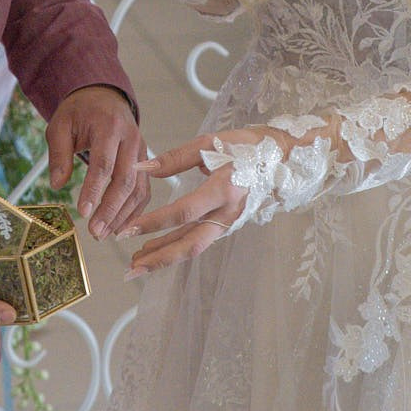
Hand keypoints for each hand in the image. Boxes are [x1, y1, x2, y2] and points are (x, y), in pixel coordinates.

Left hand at [44, 85, 148, 237]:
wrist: (104, 97)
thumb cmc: (81, 111)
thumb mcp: (60, 125)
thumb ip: (58, 154)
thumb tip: (57, 185)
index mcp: (109, 126)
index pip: (103, 163)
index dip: (94, 190)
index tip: (83, 212)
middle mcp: (131, 139)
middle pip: (125, 179)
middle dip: (110, 209)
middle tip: (95, 232)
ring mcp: (142, 151)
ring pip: (138, 188)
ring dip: (123, 215)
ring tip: (104, 234)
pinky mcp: (146, 163)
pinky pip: (144, 190)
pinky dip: (135, 211)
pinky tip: (120, 227)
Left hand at [121, 130, 256, 277]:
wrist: (282, 158)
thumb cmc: (245, 146)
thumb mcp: (210, 143)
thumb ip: (175, 158)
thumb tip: (142, 167)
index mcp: (224, 189)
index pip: (185, 212)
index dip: (155, 222)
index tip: (128, 229)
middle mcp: (228, 212)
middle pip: (191, 244)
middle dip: (160, 257)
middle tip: (131, 267)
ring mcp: (229, 223)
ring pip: (195, 247)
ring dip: (165, 257)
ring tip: (136, 263)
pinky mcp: (227, 225)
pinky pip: (199, 241)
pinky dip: (176, 248)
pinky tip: (155, 249)